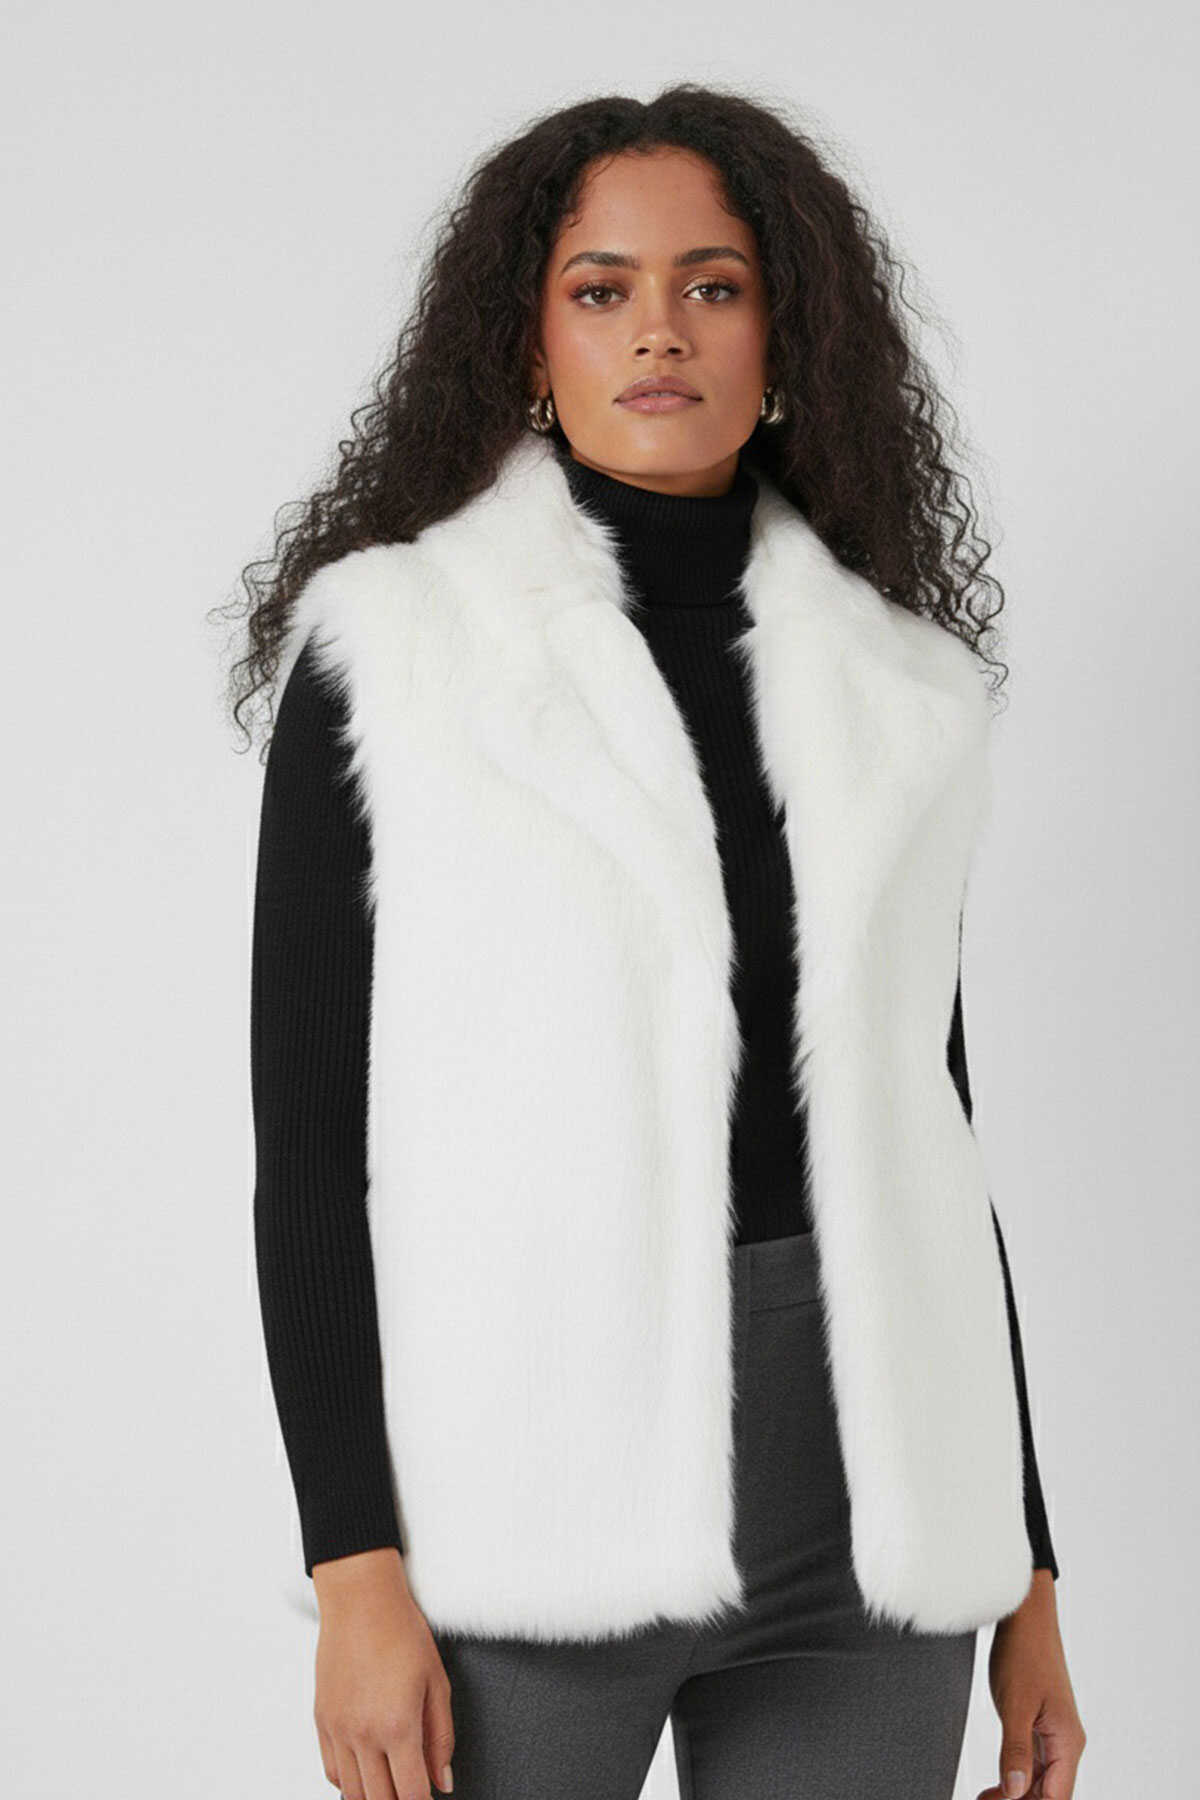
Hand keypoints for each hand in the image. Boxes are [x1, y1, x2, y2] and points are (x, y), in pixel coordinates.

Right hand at [312, 1548, 454, 1799]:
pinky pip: (333, 1771)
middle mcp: (362, 1734)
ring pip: (352, 1794)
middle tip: (414, 1789)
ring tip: (392, 1785)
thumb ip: (441, 1738)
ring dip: (374, 1796)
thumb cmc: (402, 1631)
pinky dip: (350, 1782)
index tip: (430, 1798)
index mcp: (397, 1726)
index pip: (410, 1795)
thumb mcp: (437, 1683)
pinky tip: (367, 1771)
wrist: (360, 1599)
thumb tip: (444, 1780)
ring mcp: (338, 1730)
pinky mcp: (322, 1721)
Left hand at [977, 1570, 1085, 1797]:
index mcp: (1067, 1741)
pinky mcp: (1040, 1724)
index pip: (1056, 1797)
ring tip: (985, 1798)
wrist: (1025, 1615)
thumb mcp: (1015, 1705)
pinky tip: (995, 1784)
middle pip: (1048, 1793)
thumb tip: (1015, 1791)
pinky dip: (1014, 1775)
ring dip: (1015, 1793)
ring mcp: (1053, 1733)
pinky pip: (1032, 1762)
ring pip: (1039, 1780)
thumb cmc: (1024, 1652)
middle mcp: (1065, 1742)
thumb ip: (1015, 1751)